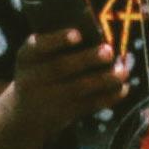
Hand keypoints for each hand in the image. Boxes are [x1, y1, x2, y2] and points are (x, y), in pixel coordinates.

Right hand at [7, 28, 129, 137]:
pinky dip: (107, 97)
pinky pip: (87, 105)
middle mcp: (33, 78)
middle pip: (61, 67)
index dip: (58, 40)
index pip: (38, 45)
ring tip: (122, 71)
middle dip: (87, 59)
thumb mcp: (37, 58)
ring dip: (103, 80)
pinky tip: (122, 88)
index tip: (78, 34)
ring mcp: (47, 99)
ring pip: (77, 88)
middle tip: (109, 51)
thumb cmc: (39, 71)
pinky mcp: (63, 115)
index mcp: (26, 57)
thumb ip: (58, 45)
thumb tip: (97, 34)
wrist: (25, 113)